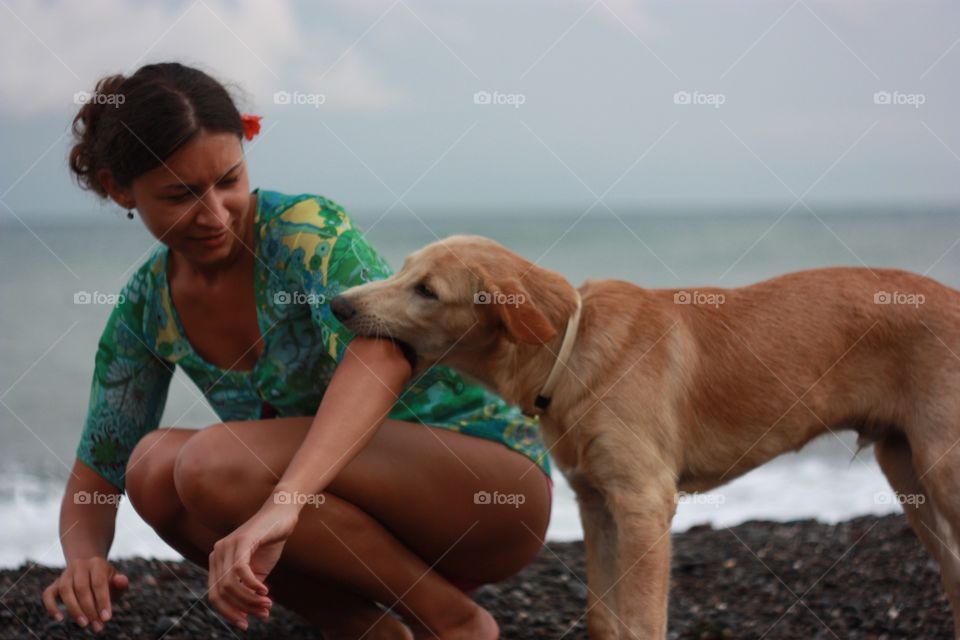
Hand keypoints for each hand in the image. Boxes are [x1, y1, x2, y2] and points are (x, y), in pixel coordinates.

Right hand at [42, 557, 128, 631]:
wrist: (89, 569)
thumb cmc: (106, 580)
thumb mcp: (116, 580)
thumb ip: (121, 582)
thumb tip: (121, 580)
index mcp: (96, 563)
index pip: (98, 583)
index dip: (102, 601)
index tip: (106, 618)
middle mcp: (79, 566)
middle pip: (81, 588)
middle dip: (89, 609)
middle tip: (97, 626)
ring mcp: (65, 574)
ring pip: (65, 591)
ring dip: (74, 610)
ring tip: (84, 624)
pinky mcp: (54, 584)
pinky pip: (47, 595)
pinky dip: (51, 607)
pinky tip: (60, 619)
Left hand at [207, 500, 298, 628]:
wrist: (282, 513)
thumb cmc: (270, 540)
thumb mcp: (259, 570)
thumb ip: (252, 590)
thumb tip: (255, 615)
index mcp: (217, 561)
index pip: (215, 595)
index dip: (228, 612)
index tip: (245, 623)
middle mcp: (217, 553)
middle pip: (219, 593)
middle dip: (240, 609)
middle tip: (261, 615)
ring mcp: (227, 546)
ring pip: (230, 585)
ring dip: (250, 600)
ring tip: (267, 605)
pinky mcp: (241, 541)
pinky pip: (241, 572)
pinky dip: (253, 585)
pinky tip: (266, 591)